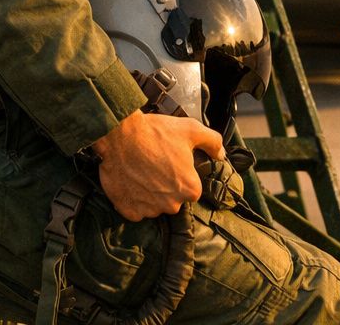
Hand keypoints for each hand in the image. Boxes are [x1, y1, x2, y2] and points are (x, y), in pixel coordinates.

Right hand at [90, 111, 221, 220]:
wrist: (119, 135)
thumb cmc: (155, 132)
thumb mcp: (191, 130)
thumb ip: (212, 142)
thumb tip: (220, 154)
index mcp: (190, 189)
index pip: (190, 188)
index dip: (180, 174)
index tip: (170, 163)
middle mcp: (171, 205)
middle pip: (172, 199)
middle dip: (165, 186)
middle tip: (154, 165)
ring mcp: (149, 210)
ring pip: (154, 205)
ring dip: (149, 193)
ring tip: (140, 171)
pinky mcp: (129, 211)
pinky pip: (135, 210)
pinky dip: (132, 199)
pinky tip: (130, 181)